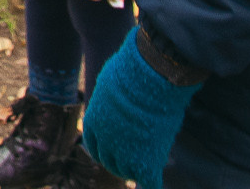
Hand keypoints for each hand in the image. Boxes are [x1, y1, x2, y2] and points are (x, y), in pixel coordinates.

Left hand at [82, 31, 201, 188]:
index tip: (113, 151)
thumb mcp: (112, 83)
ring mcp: (124, 153)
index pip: (94, 145)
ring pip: (128, 172)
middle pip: (109, 161)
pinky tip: (155, 183)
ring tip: (146, 167)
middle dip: (119, 163)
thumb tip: (116, 92)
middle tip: (132, 162)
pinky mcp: (145, 161)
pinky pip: (149, 180)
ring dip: (136, 170)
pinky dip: (153, 183)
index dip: (104, 149)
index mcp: (94, 121)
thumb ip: (112, 98)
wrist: (150, 75)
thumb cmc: (133, 70)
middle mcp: (105, 140)